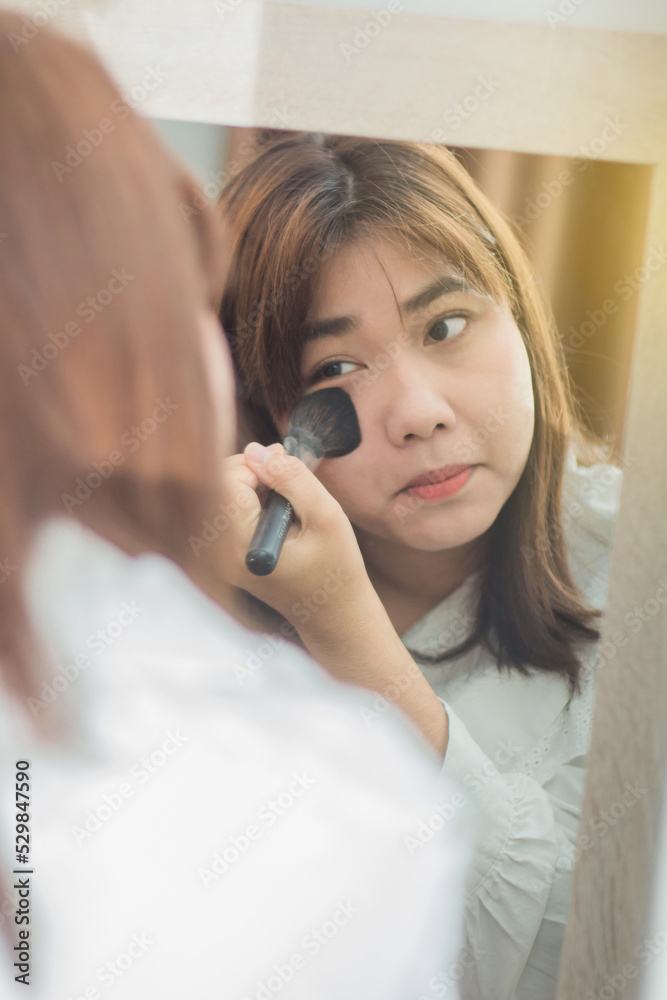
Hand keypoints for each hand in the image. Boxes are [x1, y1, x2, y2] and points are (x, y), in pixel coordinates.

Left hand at [219, 441, 369, 628]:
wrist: (333, 614)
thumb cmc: (335, 568)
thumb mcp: (325, 516)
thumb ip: (292, 479)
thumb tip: (257, 449)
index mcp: (240, 545)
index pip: (227, 479)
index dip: (258, 465)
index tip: (288, 472)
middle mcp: (218, 553)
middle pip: (216, 484)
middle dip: (251, 472)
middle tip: (289, 482)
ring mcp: (216, 557)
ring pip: (220, 493)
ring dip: (251, 486)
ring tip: (285, 503)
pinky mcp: (221, 555)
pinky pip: (224, 509)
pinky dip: (248, 500)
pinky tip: (273, 513)